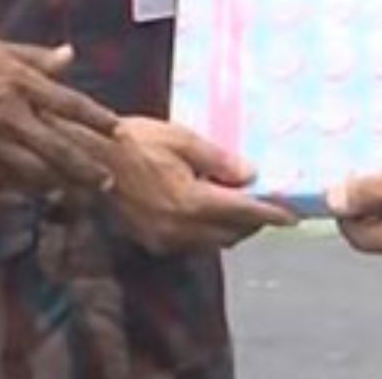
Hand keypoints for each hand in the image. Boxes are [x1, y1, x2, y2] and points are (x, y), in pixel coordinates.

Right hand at [0, 40, 119, 194]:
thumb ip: (35, 56)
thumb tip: (70, 55)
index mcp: (21, 82)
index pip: (72, 105)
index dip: (98, 120)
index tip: (118, 131)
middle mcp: (13, 115)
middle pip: (62, 148)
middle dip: (88, 167)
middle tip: (108, 181)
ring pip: (39, 171)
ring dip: (63, 184)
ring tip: (80, 193)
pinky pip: (10, 180)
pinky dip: (29, 187)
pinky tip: (41, 191)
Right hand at [106, 118, 297, 253]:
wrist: (88, 157)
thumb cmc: (134, 140)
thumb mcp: (180, 138)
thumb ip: (218, 159)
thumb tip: (250, 174)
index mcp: (190, 201)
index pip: (243, 213)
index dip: (270, 214)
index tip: (293, 216)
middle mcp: (180, 228)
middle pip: (232, 235)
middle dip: (254, 223)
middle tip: (267, 204)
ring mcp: (165, 239)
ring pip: (213, 243)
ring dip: (231, 229)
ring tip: (239, 204)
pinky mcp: (152, 242)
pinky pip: (192, 243)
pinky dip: (208, 231)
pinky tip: (206, 209)